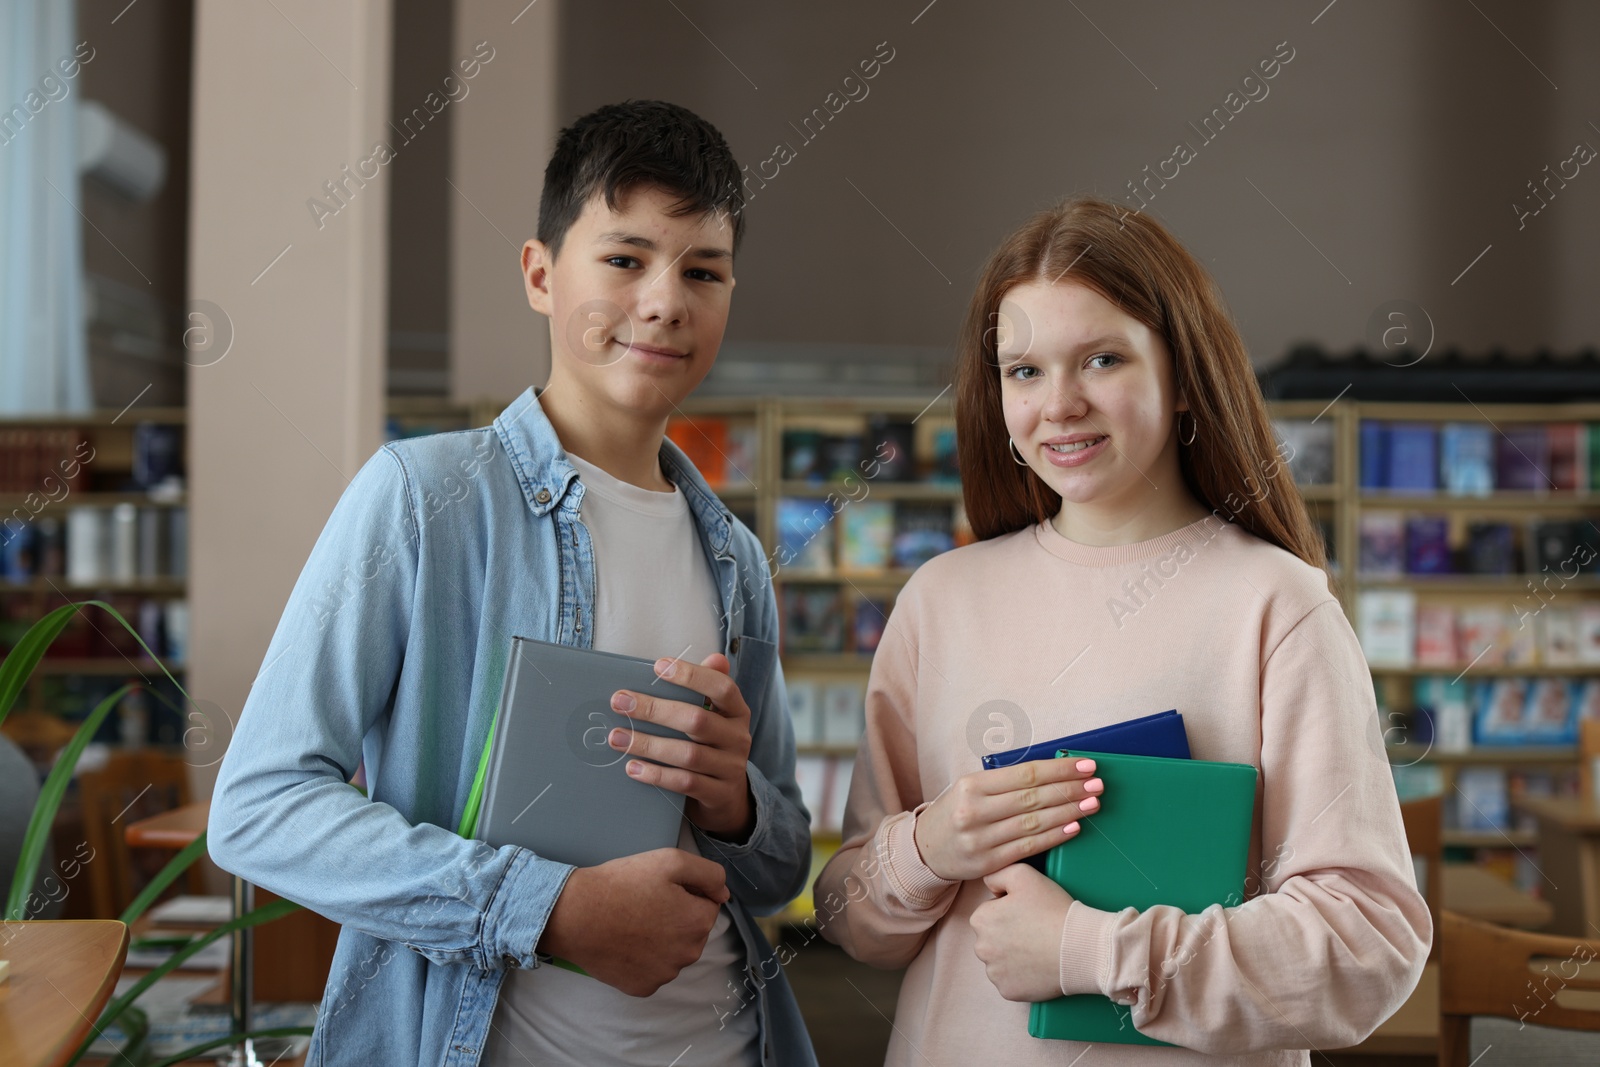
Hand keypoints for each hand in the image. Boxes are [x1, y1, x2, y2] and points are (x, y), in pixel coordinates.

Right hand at [538, 847, 729, 996]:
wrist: (575, 915)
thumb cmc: (622, 884)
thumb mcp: (671, 860)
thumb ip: (709, 874)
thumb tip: (723, 894)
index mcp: (699, 922)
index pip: (707, 904)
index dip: (685, 892)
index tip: (661, 888)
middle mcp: (688, 955)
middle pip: (691, 930)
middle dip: (676, 917)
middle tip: (645, 903)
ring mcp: (665, 975)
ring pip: (673, 951)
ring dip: (661, 938)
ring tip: (632, 922)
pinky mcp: (643, 988)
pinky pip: (652, 969)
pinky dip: (643, 958)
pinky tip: (625, 942)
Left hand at [608, 653, 754, 838]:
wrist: (729, 797)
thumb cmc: (712, 746)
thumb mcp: (715, 716)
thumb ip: (709, 689)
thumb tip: (715, 657)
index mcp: (737, 712)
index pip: (722, 687)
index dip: (692, 675)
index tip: (659, 666)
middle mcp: (738, 737)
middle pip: (697, 720)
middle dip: (655, 710)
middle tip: (620, 702)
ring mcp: (730, 768)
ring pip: (688, 755)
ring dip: (648, 745)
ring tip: (617, 738)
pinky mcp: (719, 794)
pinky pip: (685, 783)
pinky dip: (656, 775)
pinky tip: (633, 768)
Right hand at [913, 757, 1102, 881]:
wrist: (925, 849)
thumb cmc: (955, 812)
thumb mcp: (970, 788)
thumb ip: (1004, 782)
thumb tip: (1052, 773)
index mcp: (971, 785)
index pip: (1025, 774)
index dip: (1059, 770)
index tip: (1085, 766)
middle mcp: (974, 811)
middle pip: (1032, 798)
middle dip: (1070, 790)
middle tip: (1097, 784)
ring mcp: (981, 839)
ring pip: (1033, 823)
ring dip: (1068, 812)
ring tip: (1092, 803)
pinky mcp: (988, 863)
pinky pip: (1028, 847)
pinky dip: (1053, 836)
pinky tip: (1073, 827)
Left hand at [972, 863, 1076, 1001]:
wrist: (1080, 947)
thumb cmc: (1052, 910)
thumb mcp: (1024, 874)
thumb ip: (997, 874)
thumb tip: (990, 886)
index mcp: (981, 920)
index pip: (989, 913)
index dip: (1010, 910)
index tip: (1028, 913)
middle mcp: (981, 948)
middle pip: (992, 938)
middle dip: (1008, 934)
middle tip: (1034, 931)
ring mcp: (995, 973)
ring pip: (1000, 961)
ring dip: (1013, 956)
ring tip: (1038, 949)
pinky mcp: (1009, 992)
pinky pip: (1010, 981)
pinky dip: (1021, 976)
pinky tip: (1038, 966)